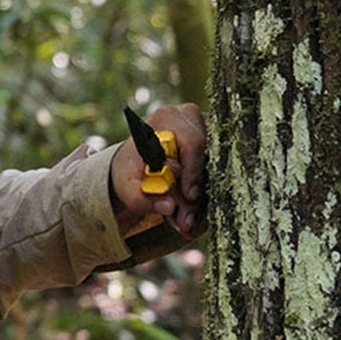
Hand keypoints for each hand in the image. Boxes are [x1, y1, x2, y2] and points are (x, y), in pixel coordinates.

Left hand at [109, 102, 206, 237]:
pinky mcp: (212, 144)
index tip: (189, 196)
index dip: (192, 170)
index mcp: (165, 118)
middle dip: (195, 192)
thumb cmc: (130, 171)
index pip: (191, 142)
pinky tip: (188, 215)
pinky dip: (200, 195)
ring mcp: (204, 129)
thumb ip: (141, 198)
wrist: (133, 166)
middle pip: (205, 157)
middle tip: (185, 219)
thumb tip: (168, 207)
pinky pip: (214, 172)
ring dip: (198, 199)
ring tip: (183, 221)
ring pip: (211, 168)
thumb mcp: (127, 186)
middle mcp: (189, 118)